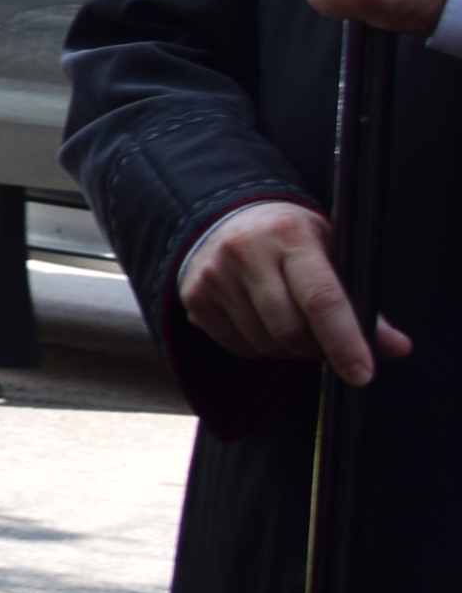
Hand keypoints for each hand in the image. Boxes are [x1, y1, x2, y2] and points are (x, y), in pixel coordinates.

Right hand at [179, 197, 414, 386]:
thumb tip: (396, 348)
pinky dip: (259, 347)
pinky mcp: (195, 296)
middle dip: (314, 348)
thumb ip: (360, 301)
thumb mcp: (330, 252)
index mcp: (290, 236)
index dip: (345, 342)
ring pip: (264, 343)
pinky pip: (238, 347)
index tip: (361, 374)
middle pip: (290, 330)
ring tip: (289, 326)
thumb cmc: (290, 238)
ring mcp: (215, 275)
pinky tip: (261, 324)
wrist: (224, 218)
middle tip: (321, 339)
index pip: (322, 299)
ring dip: (286, 349)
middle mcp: (246, 252)